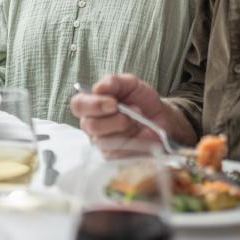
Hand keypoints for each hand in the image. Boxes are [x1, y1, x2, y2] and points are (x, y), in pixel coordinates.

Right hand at [70, 74, 195, 154]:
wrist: (161, 118)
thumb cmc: (141, 100)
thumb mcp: (130, 84)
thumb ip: (113, 82)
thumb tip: (98, 88)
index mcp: (90, 104)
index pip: (78, 105)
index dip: (94, 105)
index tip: (114, 103)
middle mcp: (91, 124)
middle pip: (90, 125)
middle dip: (114, 119)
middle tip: (133, 112)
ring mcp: (100, 142)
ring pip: (105, 140)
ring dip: (126, 129)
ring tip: (138, 121)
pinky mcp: (112, 157)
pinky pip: (118, 152)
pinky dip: (133, 142)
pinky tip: (139, 134)